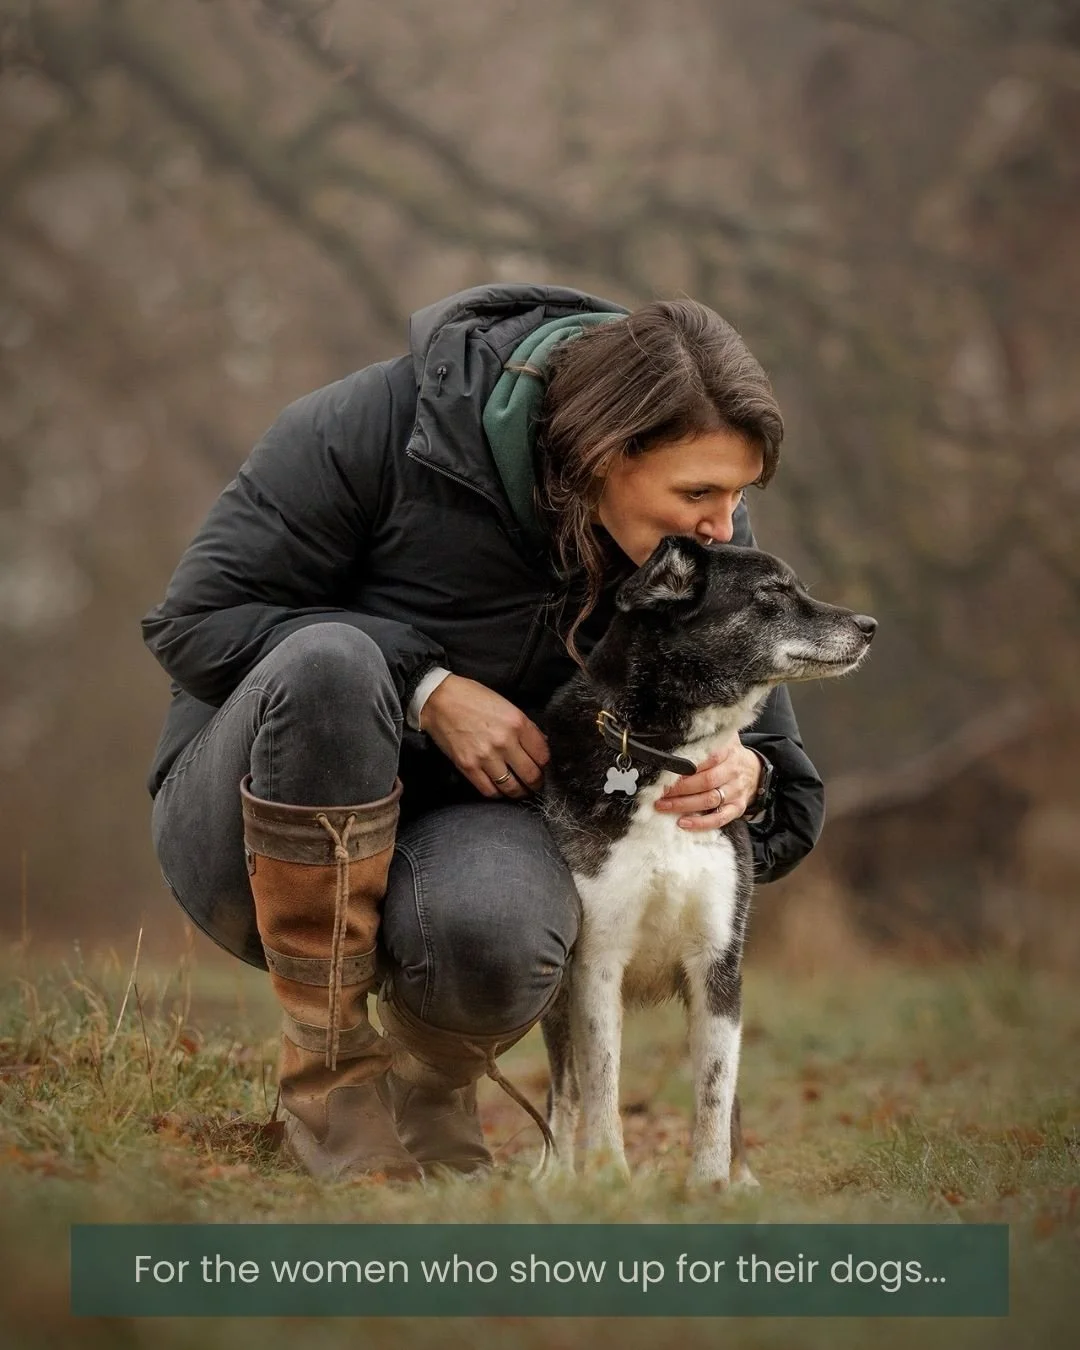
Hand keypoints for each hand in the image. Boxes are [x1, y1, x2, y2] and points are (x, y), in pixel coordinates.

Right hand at [419, 674, 549, 798]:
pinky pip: (489, 790)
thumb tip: (540, 745)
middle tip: (535, 784)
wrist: (439, 700)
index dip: (545, 764)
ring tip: (521, 790)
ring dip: (519, 792)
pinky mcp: (468, 767)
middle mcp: (504, 742)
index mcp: (517, 723)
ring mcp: (485, 757)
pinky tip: (500, 790)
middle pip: (531, 774)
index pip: (543, 755)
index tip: (542, 767)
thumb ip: (524, 727)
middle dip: (536, 783)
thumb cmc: (472, 698)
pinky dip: (498, 794)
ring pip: (512, 787)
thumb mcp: (506, 705)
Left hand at [653, 737, 762, 831]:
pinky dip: (701, 823)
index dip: (686, 766)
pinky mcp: (737, 808)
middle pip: (705, 781)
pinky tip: (683, 823)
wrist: (755, 771)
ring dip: (683, 805)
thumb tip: (674, 736)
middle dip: (679, 788)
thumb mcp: (722, 740)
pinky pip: (719, 819)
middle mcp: (732, 771)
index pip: (708, 758)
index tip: (666, 772)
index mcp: (728, 751)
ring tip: (663, 806)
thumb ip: (703, 738)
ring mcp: (735, 791)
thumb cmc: (728, 756)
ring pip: (709, 800)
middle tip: (659, 792)